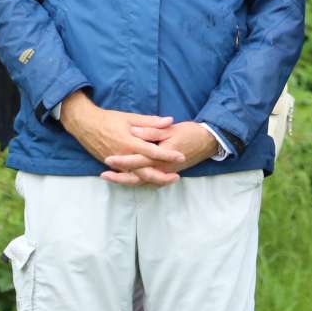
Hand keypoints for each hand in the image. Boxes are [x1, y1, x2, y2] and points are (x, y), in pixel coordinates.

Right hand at [60, 90, 183, 176]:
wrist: (85, 125)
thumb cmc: (108, 119)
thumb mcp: (130, 117)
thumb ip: (151, 122)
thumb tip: (170, 120)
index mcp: (129, 143)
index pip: (152, 152)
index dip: (167, 155)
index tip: (181, 157)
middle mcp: (123, 156)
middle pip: (144, 172)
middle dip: (161, 177)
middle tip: (177, 177)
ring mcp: (117, 164)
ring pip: (136, 177)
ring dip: (152, 180)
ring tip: (166, 180)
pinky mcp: (112, 166)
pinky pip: (127, 176)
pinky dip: (139, 179)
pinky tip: (149, 180)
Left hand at [102, 121, 220, 185]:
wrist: (208, 142)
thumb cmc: (190, 133)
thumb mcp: (171, 129)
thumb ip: (152, 130)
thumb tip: (135, 132)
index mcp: (161, 156)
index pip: (138, 160)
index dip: (122, 160)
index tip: (107, 158)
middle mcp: (162, 168)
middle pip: (137, 176)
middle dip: (119, 176)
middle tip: (103, 173)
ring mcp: (164, 173)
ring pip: (141, 181)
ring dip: (125, 180)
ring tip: (109, 177)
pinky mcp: (166, 173)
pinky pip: (149, 181)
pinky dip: (136, 181)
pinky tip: (126, 177)